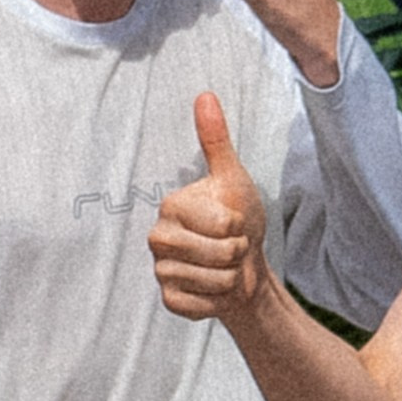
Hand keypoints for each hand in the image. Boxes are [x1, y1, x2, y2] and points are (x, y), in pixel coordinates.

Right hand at [151, 91, 269, 316]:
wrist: (243, 268)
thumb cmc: (238, 220)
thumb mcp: (233, 179)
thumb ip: (216, 140)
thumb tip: (205, 95)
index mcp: (171, 205)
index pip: (223, 224)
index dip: (239, 228)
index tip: (233, 225)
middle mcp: (158, 237)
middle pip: (217, 253)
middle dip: (236, 254)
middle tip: (230, 249)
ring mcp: (160, 270)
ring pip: (213, 281)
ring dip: (230, 278)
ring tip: (223, 268)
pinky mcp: (168, 299)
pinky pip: (200, 305)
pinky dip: (217, 301)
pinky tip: (213, 290)